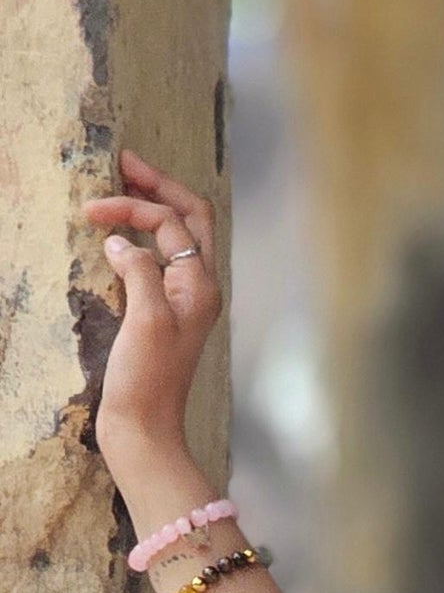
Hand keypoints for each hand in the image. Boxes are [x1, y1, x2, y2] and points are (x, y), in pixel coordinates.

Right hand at [82, 152, 222, 476]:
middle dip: (159, 187)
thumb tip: (120, 241)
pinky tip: (116, 238)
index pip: (173, 223)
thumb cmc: (147, 380)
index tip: (93, 209)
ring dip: (151, 210)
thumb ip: (139, 269)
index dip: (135, 207)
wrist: (143, 430)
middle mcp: (199, 289)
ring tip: (118, 189)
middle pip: (189, 219)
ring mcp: (183, 302)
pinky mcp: (163, 315)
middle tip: (124, 163)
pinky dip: (140, 239)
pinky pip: (158, 261)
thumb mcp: (145, 318)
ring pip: (176, 238)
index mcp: (202, 286)